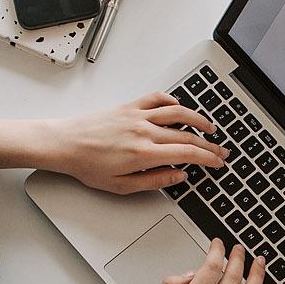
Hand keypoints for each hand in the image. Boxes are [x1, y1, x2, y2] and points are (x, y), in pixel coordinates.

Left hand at [43, 93, 228, 193]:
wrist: (64, 144)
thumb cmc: (87, 165)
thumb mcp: (121, 186)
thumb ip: (154, 181)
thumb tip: (178, 176)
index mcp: (144, 153)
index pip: (187, 153)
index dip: (208, 158)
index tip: (218, 162)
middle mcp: (144, 131)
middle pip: (187, 134)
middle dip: (208, 144)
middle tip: (220, 151)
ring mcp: (137, 116)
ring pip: (178, 112)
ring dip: (198, 119)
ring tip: (209, 128)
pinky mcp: (129, 106)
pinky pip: (157, 98)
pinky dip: (172, 101)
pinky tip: (179, 108)